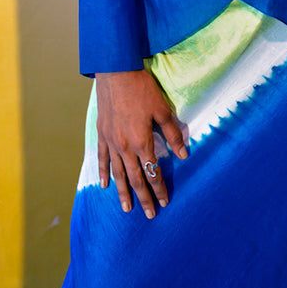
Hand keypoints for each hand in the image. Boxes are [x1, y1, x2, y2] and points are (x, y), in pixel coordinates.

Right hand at [95, 69, 187, 218]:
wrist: (116, 72)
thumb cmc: (142, 89)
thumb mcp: (162, 109)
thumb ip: (173, 134)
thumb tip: (184, 155)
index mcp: (142, 142)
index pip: (152, 172)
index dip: (159, 188)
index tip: (165, 201)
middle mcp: (124, 147)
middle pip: (135, 178)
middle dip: (143, 197)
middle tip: (149, 215)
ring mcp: (111, 141)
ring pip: (118, 173)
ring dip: (122, 192)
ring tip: (126, 209)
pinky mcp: (101, 134)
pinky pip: (102, 158)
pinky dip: (104, 172)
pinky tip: (105, 185)